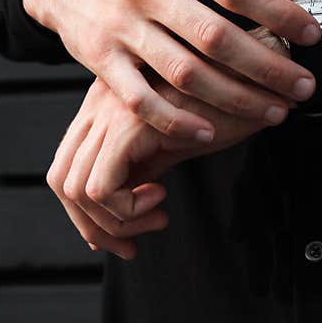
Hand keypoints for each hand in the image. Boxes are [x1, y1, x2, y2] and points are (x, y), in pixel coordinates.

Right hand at [23, 0, 321, 141]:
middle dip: (266, 66)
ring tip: (271, 112)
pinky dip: (174, 120)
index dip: (278, 13)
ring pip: (183, 71)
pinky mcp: (98, 58)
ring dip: (234, 97)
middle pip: (214, 35)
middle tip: (302, 86)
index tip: (310, 35)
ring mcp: (118, 25)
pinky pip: (139, 98)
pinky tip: (207, 132)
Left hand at [46, 27, 288, 257]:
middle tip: (132, 245)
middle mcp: (97, 105)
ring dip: (115, 223)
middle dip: (93, 226)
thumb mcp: (171, 143)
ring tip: (158, 216)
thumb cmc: (224, 107)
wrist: (260, 76)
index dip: (85, 212)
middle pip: (61, 179)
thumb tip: (120, 214)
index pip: (66, 166)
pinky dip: (127, 210)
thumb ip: (141, 169)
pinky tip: (163, 197)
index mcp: (102, 106)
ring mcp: (109, 112)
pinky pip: (101, 188)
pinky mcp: (128, 125)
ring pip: (76, 189)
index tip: (123, 235)